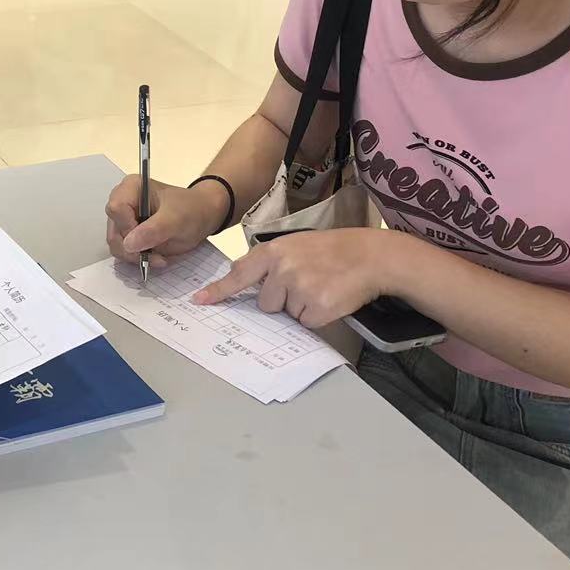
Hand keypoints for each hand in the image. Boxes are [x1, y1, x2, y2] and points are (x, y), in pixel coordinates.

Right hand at [105, 175, 219, 268]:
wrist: (202, 216)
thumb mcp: (176, 219)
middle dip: (132, 249)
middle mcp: (122, 201)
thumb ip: (154, 230)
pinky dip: (137, 258)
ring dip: (135, 256)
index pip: (116, 209)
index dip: (127, 228)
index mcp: (131, 187)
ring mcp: (124, 219)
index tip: (146, 242)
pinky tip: (155, 257)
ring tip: (159, 258)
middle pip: (114, 230)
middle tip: (155, 257)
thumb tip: (129, 244)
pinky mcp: (128, 234)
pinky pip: (123, 250)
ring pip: (116, 244)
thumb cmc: (191, 210)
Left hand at [191, 228, 388, 326]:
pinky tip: (330, 297)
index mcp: (274, 252)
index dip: (219, 291)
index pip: (239, 274)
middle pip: (265, 303)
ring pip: (286, 314)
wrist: (370, 256)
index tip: (199, 301)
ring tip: (321, 287)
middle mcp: (282, 269)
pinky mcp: (316, 308)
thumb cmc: (333, 250)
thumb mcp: (296, 245)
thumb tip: (253, 289)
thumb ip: (272, 263)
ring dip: (301, 307)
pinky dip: (317, 316)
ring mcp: (299, 288)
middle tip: (307, 282)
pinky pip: (306, 323)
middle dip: (282, 299)